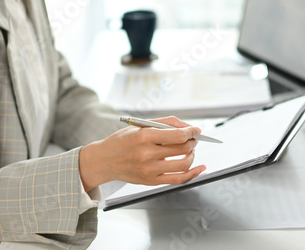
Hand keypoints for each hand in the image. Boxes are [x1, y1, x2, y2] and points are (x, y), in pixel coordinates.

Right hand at [79, 116, 205, 190]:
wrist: (104, 160)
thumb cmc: (123, 140)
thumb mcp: (140, 125)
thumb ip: (166, 122)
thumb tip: (187, 126)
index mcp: (144, 137)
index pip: (178, 135)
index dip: (192, 132)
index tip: (197, 130)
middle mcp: (146, 154)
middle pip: (183, 148)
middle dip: (193, 142)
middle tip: (193, 138)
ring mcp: (149, 170)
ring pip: (183, 164)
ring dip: (192, 155)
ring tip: (190, 150)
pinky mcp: (151, 181)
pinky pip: (178, 180)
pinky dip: (192, 174)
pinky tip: (199, 167)